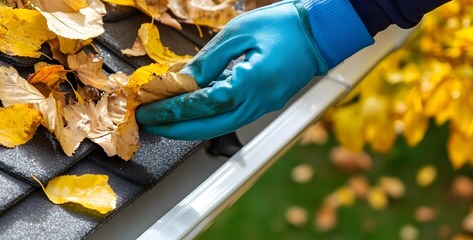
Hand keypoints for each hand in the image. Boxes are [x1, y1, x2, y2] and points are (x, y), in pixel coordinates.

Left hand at [136, 0, 327, 139]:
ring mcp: (263, 107)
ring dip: (190, 127)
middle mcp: (259, 102)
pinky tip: (190, 113)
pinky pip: (231, 118)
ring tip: (165, 121)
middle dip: (177, 128)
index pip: (206, 104)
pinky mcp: (264, 104)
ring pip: (221, 127)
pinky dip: (207, 118)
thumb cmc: (285, 26)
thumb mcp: (240, 32)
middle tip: (151, 123)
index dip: (175, 108)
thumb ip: (210, 59)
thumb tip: (184, 79)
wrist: (321, 33)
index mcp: (253, 82)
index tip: (152, 109)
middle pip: (211, 127)